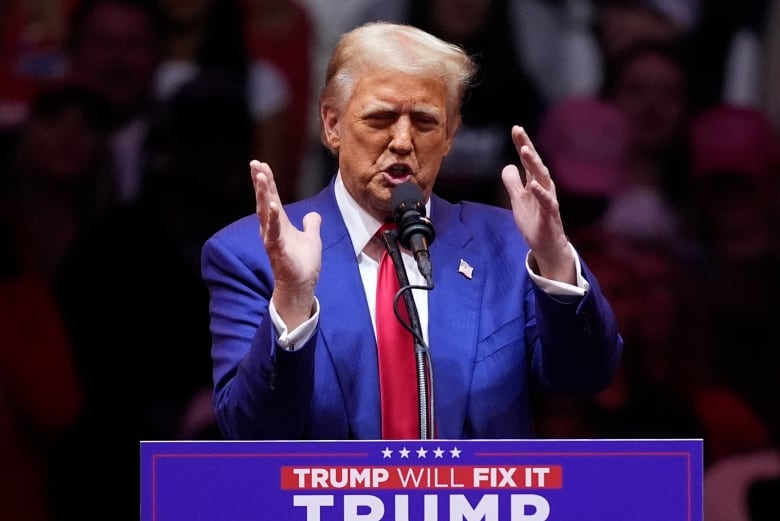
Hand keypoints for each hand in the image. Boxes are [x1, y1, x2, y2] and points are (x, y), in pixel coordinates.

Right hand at [251, 160, 321, 328]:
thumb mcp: (312, 238)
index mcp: (279, 224)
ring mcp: (272, 238)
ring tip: (262, 177)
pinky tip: (273, 205)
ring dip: (264, 194)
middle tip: (255, 163)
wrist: (301, 285)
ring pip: (266, 212)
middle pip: (265, 200)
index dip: (268, 182)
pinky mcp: (276, 249)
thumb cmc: (303, 263)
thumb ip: (311, 225)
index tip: (261, 165)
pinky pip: (274, 231)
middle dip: (261, 182)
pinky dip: (273, 218)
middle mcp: (272, 229)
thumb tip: (313, 215)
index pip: (272, 198)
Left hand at [500, 126, 574, 282]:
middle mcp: (544, 187)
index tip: (516, 129)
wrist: (547, 245)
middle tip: (519, 131)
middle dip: (528, 146)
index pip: (528, 161)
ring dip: (534, 163)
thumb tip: (508, 166)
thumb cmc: (535, 221)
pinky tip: (533, 184)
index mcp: (535, 182)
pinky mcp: (551, 215)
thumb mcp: (518, 200)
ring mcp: (549, 200)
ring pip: (543, 178)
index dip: (522, 144)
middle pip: (536, 163)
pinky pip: (547, 201)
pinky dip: (540, 192)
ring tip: (525, 150)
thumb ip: (513, 183)